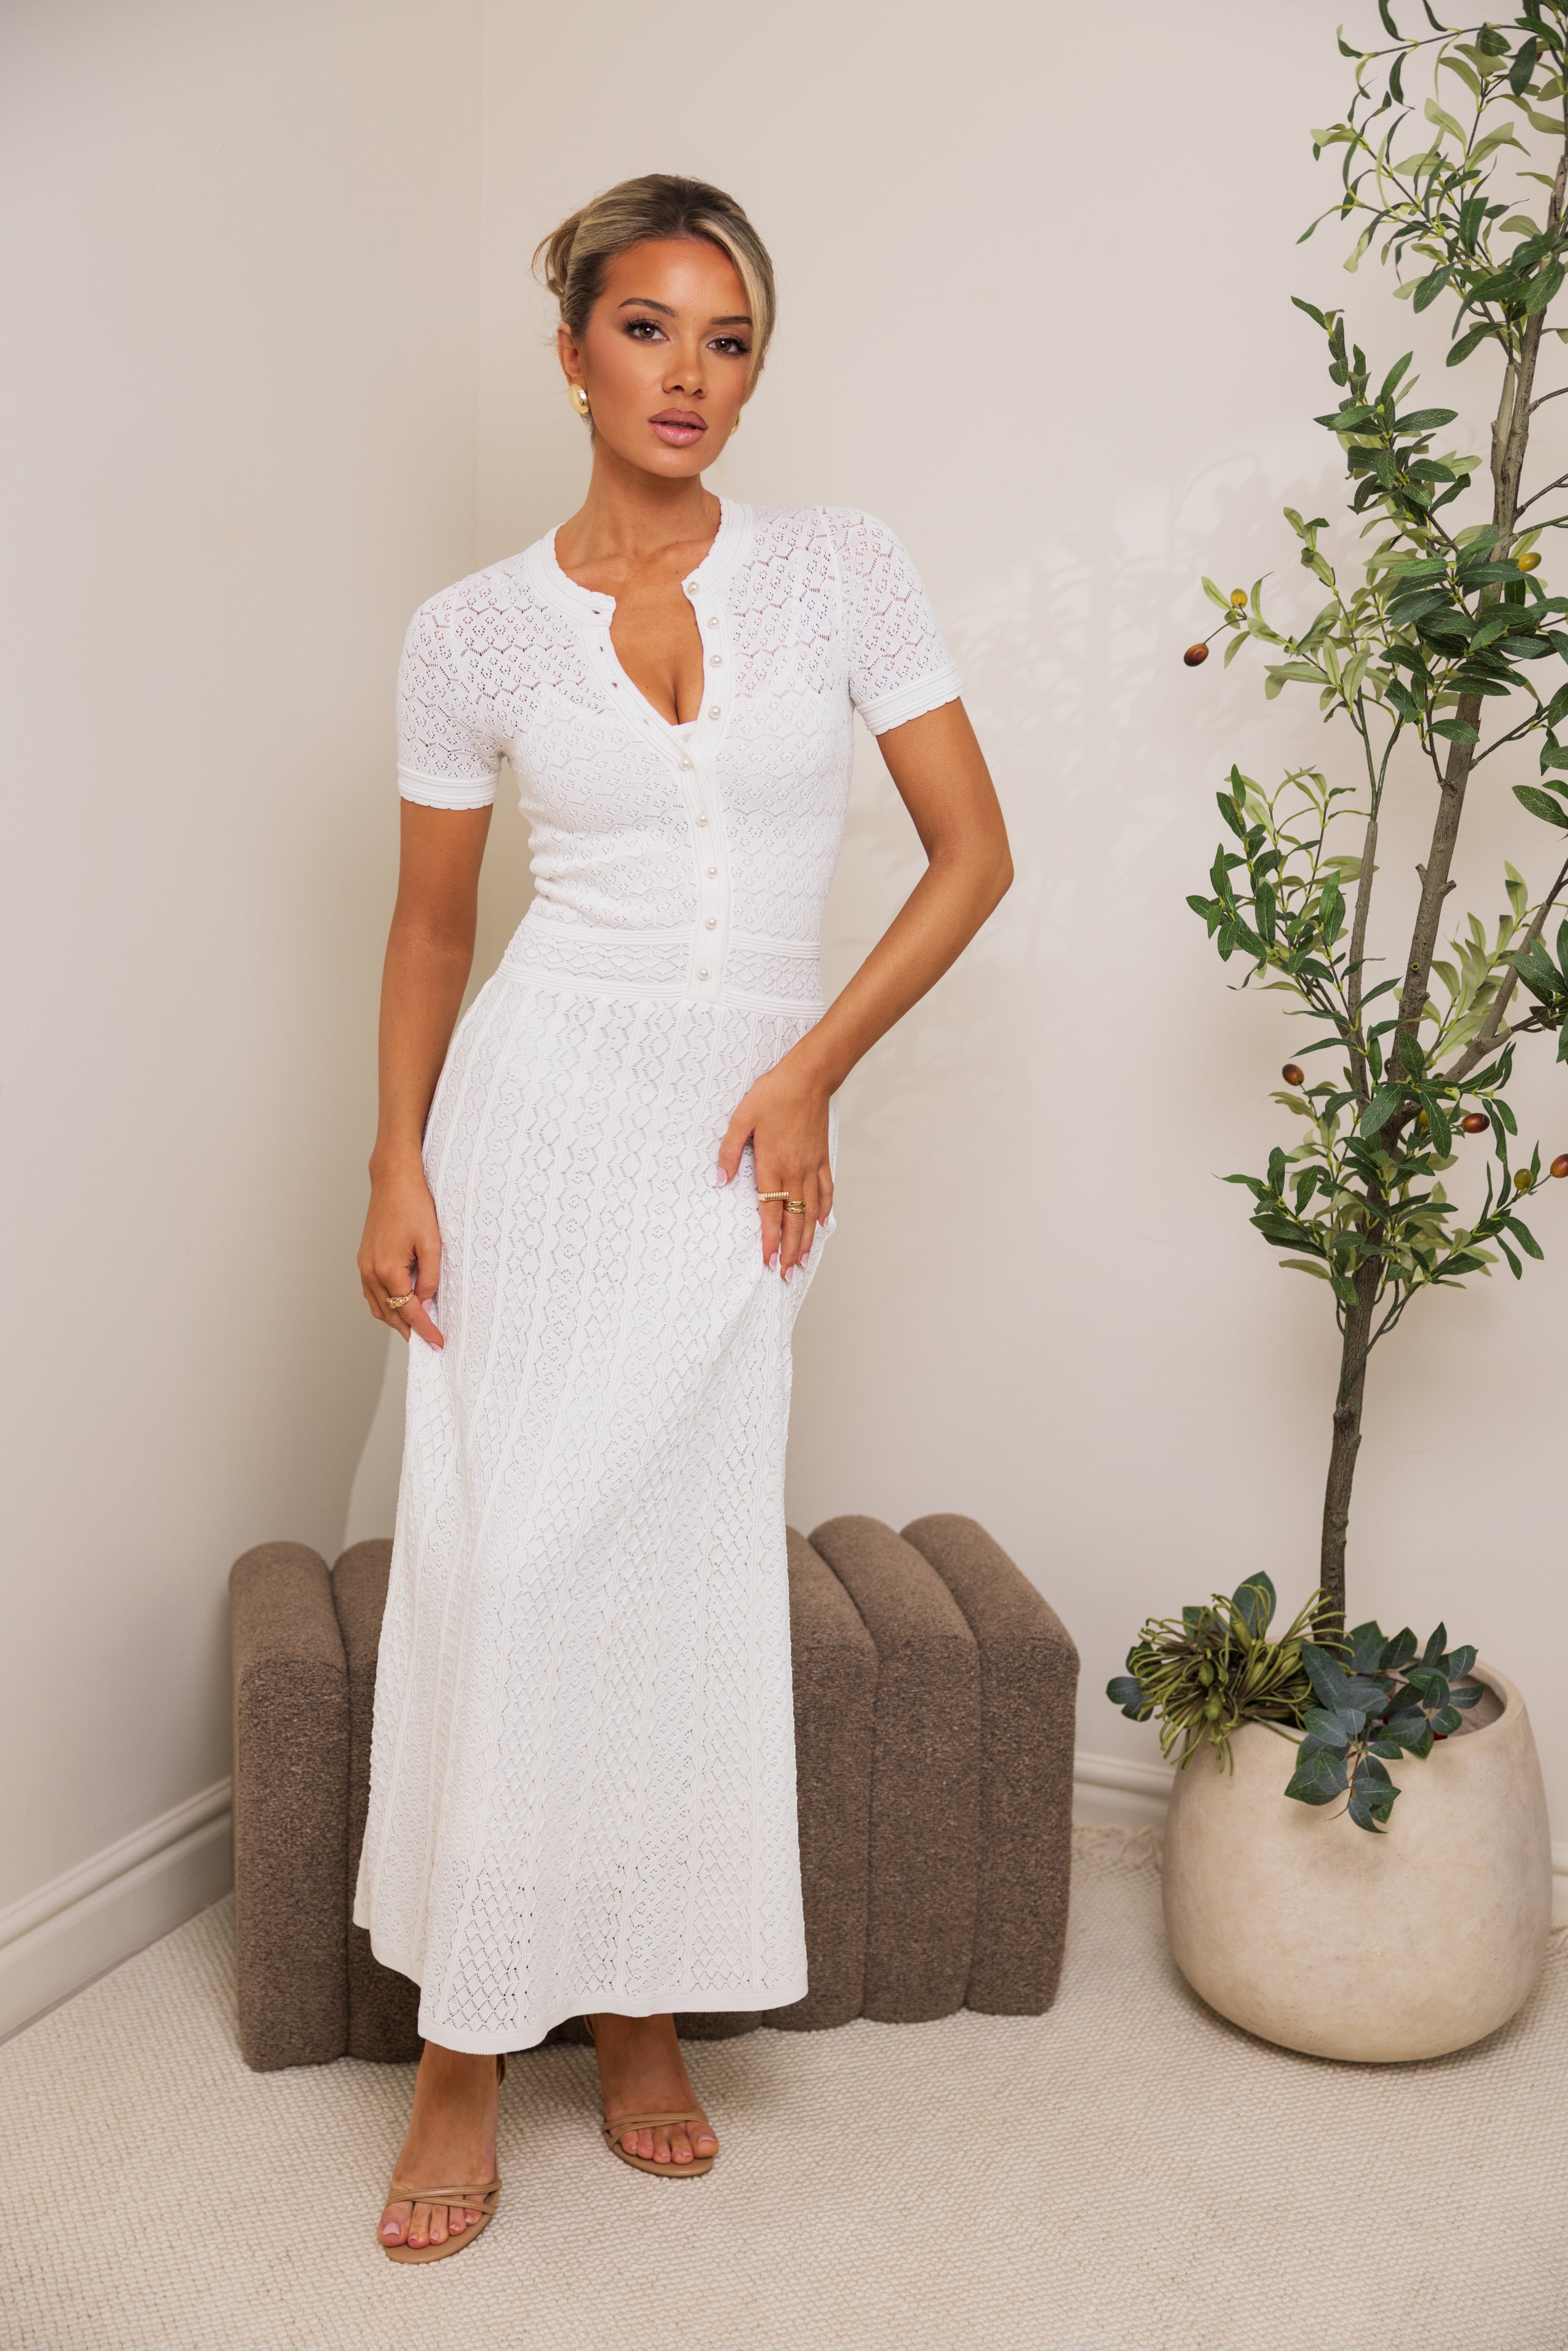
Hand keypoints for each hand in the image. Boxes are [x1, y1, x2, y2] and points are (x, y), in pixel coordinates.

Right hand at [358, 1158, 443, 1346]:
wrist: (393, 1181)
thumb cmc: (414, 1205)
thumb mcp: (432, 1243)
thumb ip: (430, 1277)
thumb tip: (427, 1302)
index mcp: (387, 1269)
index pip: (409, 1311)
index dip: (425, 1329)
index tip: (438, 1343)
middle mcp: (370, 1271)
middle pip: (390, 1313)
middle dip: (410, 1330)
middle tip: (429, 1341)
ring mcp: (364, 1265)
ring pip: (378, 1305)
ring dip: (395, 1320)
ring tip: (416, 1329)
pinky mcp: (364, 1259)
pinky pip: (371, 1292)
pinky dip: (385, 1305)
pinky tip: (399, 1306)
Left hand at [717, 1051, 832, 1278]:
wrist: (808, 1077)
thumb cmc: (773, 1095)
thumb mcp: (741, 1118)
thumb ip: (729, 1151)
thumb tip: (721, 1179)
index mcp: (772, 1165)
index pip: (770, 1212)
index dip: (769, 1239)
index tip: (766, 1260)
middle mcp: (794, 1171)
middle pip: (793, 1219)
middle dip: (788, 1249)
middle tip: (785, 1273)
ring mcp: (811, 1167)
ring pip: (810, 1211)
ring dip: (806, 1238)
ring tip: (802, 1259)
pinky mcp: (822, 1158)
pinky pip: (825, 1190)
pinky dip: (824, 1210)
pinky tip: (821, 1224)